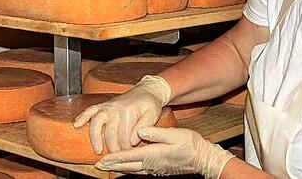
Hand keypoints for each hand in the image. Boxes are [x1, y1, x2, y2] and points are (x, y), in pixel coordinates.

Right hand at [73, 75, 170, 153]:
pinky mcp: (103, 105)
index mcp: (129, 111)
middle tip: (115, 156)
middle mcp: (116, 108)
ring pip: (97, 122)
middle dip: (113, 147)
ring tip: (97, 150)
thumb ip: (144, 127)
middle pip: (110, 132)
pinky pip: (90, 110)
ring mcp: (108, 106)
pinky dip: (82, 116)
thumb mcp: (153, 115)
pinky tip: (76, 125)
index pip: (124, 135)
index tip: (128, 153)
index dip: (126, 147)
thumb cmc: (150, 104)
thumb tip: (132, 141)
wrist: (146, 90)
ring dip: (95, 137)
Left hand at [96, 126, 234, 178]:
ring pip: (132, 170)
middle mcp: (151, 164)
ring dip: (119, 169)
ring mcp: (155, 168)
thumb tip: (140, 131)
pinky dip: (129, 169)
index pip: (129, 156)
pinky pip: (139, 170)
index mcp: (153, 154)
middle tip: (98, 166)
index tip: (102, 159)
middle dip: (112, 166)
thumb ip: (156, 133)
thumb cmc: (190, 144)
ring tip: (108, 167)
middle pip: (127, 166)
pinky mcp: (158, 169)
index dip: (114, 158)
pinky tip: (127, 168)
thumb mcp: (174, 134)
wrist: (202, 158)